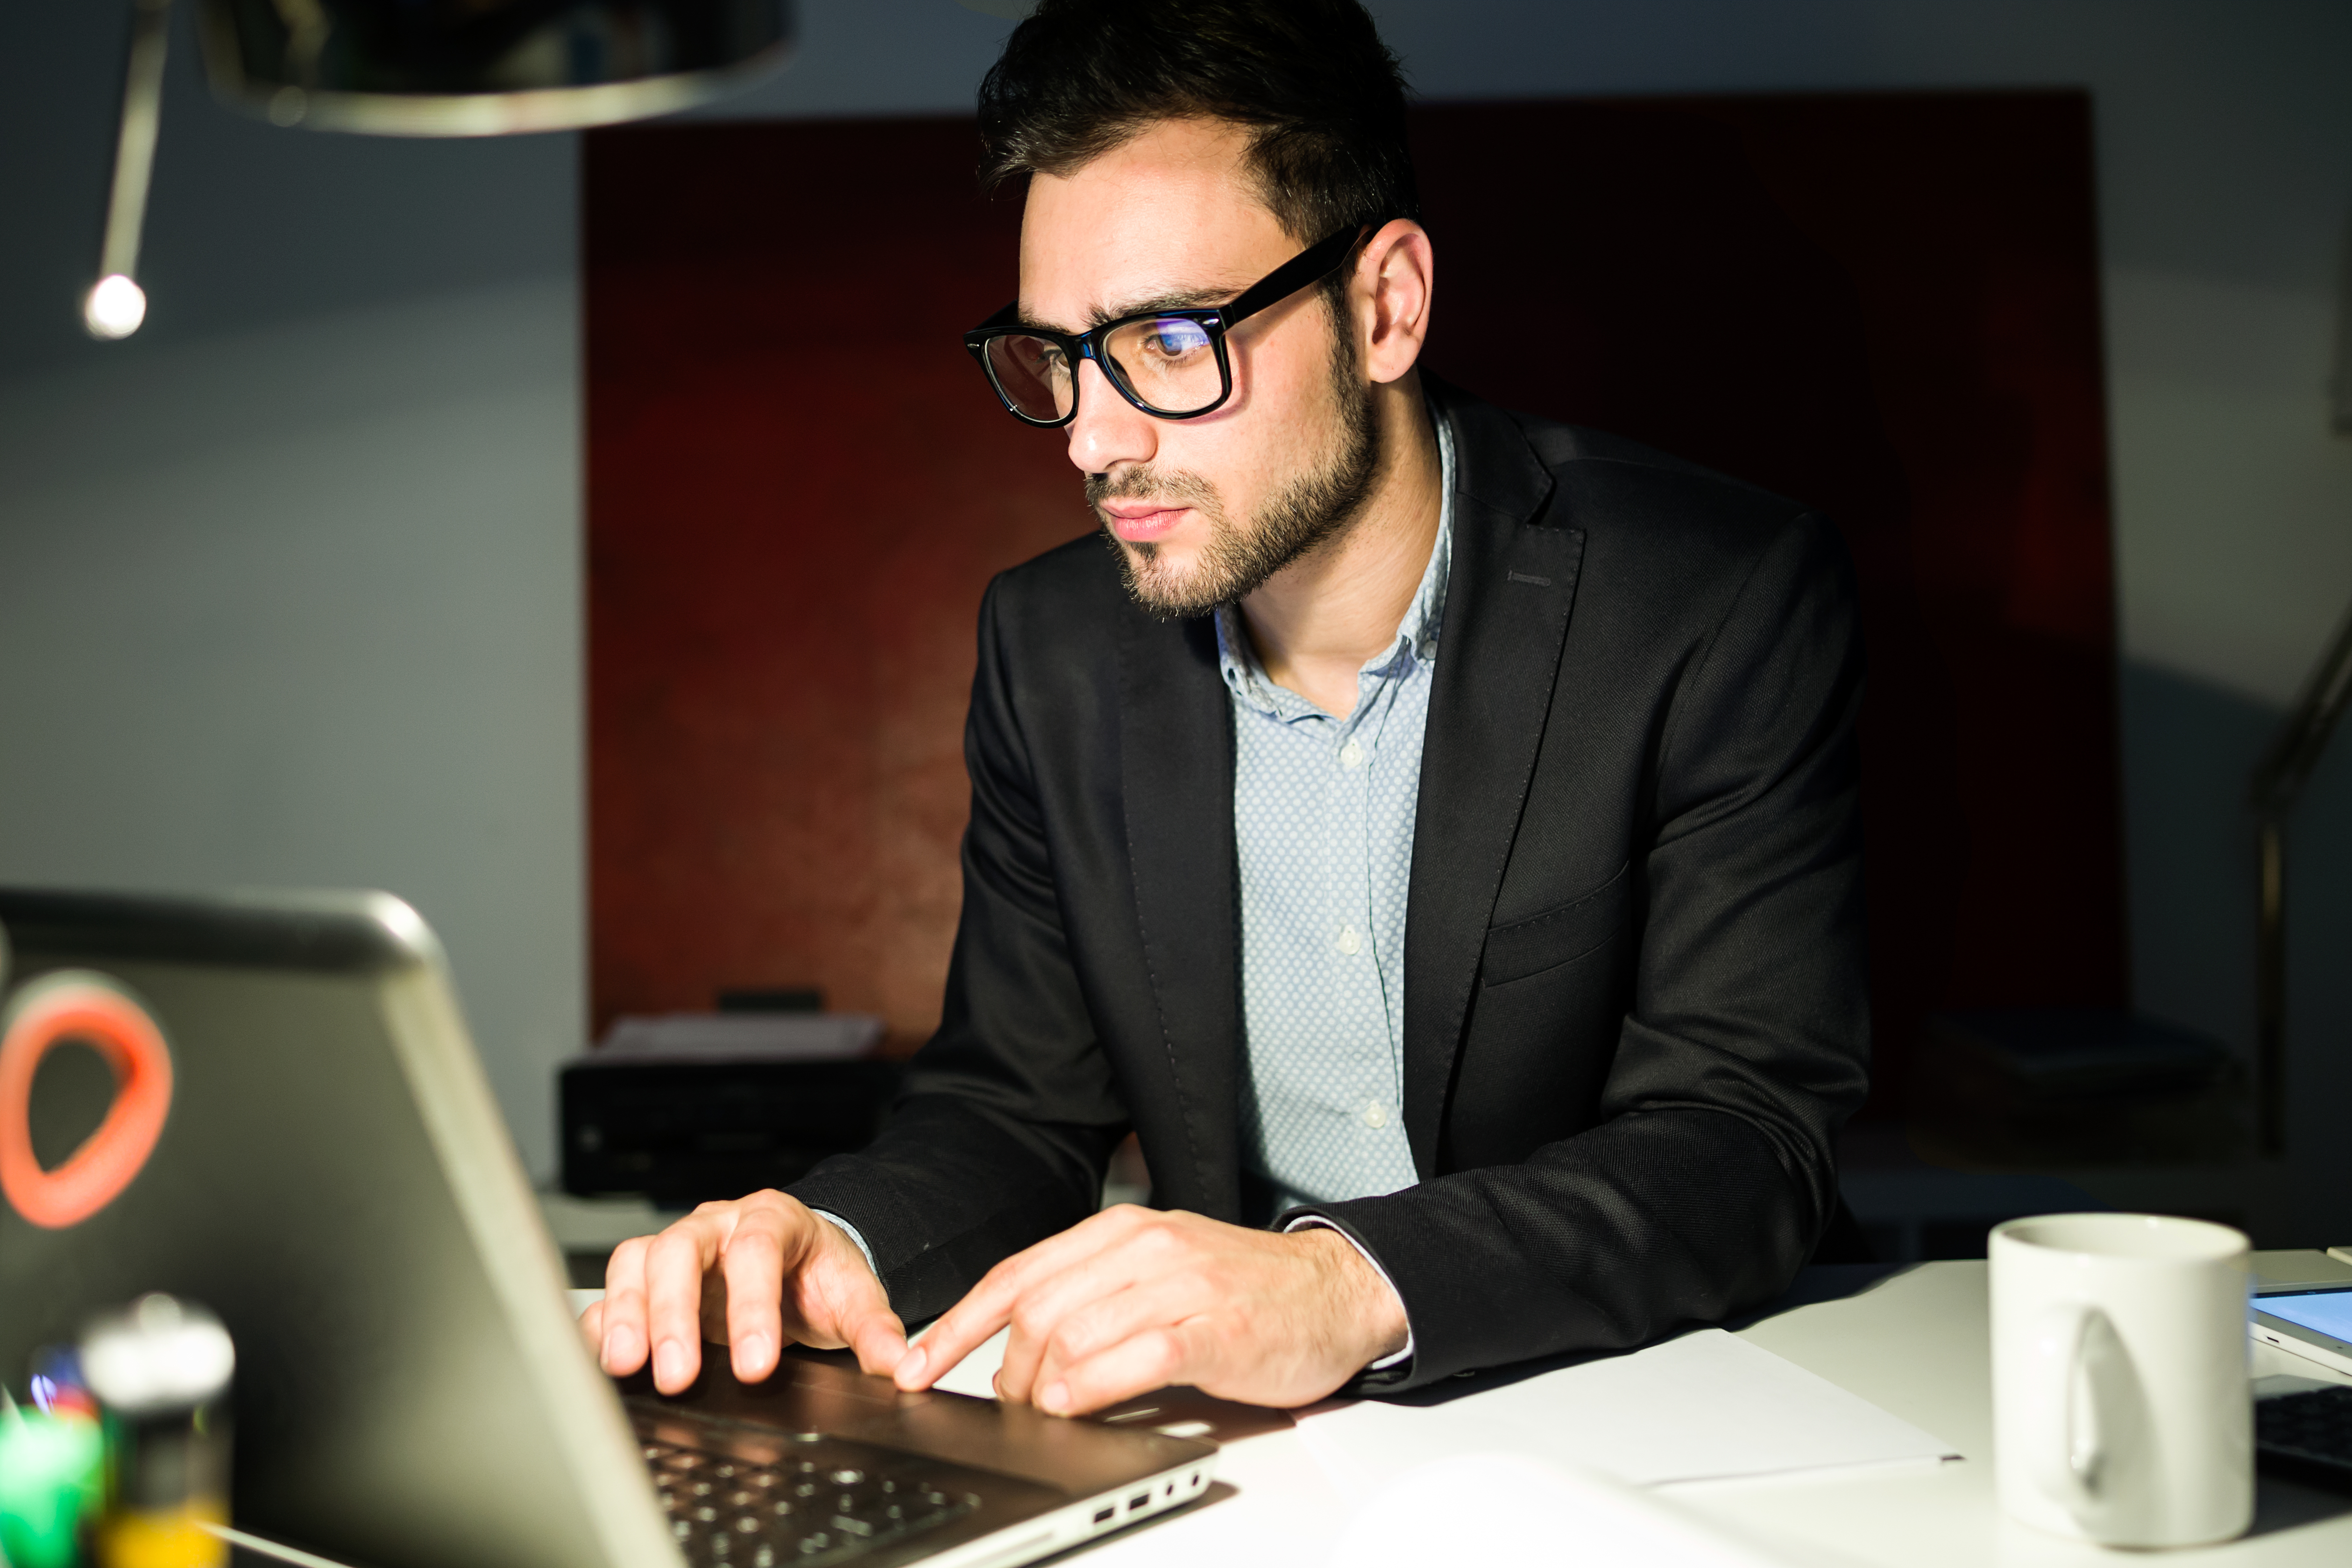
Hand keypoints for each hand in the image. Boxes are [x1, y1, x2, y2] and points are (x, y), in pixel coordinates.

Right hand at [578, 1189, 906, 1393]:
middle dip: (675, 1313)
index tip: (756, 1366)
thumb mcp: (854, 1297)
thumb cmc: (817, 1276)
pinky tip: (599, 1360)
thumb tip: (901, 1367)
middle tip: (678, 1375)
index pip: (758, 1251)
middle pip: (682, 1250)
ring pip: (636, 1261)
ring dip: (627, 1314)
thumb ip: (875, 1329)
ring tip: (627, 1367)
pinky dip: (600, 1322)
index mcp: (775, 1220)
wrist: (796, 1261)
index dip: (752, 1306)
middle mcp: (717, 1226)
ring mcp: (677, 1247)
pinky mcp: (648, 1277)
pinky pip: (612, 1289)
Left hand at [892, 1205, 1407, 1414]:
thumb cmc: (1242, 1291)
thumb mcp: (1157, 1274)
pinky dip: (1094, 1383)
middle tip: (1007, 1405)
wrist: (1335, 1291)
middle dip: (1001, 1365)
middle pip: (1035, 1306)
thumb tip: (1022, 1356)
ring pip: (1076, 1330)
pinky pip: (1138, 1353)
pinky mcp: (1215, 1326)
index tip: (915, 1365)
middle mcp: (1144, 1247)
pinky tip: (1075, 1405)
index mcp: (1121, 1231)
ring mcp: (1181, 1284)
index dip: (956, 1324)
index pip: (1016, 1273)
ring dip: (1040, 1382)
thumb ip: (1092, 1300)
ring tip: (1040, 1413)